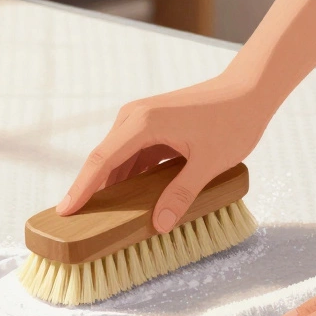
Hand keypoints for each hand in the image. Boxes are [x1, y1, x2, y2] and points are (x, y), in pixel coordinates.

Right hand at [57, 74, 275, 232]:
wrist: (250, 91)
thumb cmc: (233, 121)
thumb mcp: (208, 164)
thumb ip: (181, 195)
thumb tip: (159, 225)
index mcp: (142, 123)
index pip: (100, 161)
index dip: (81, 189)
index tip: (65, 211)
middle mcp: (134, 117)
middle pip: (103, 159)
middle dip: (90, 190)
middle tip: (77, 224)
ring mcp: (142, 118)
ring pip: (117, 157)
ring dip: (110, 185)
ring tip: (100, 216)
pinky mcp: (152, 124)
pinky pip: (131, 154)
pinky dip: (127, 175)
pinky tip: (128, 197)